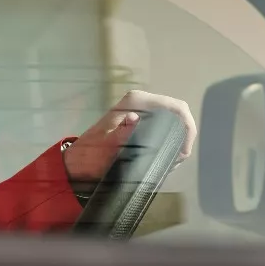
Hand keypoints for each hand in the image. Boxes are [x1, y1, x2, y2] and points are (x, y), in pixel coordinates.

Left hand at [62, 90, 196, 188]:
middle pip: (178, 114)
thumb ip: (119, 133)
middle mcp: (142, 103)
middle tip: (177, 161)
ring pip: (174, 123)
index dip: (187, 127)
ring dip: (177, 142)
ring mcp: (143, 113)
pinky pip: (165, 129)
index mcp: (136, 102)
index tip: (184, 152)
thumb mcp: (105, 147)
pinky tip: (164, 160)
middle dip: (184, 137)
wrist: (77, 163)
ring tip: (170, 163)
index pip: (175, 107)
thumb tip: (133, 118)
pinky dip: (169, 144)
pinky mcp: (142, 123)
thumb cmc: (90, 155)